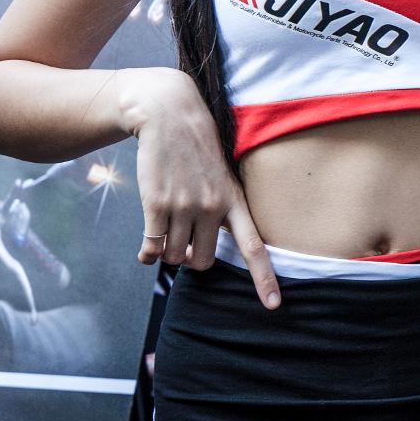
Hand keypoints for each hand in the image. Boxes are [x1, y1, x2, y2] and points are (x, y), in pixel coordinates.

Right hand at [116, 67, 280, 307]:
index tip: (274, 306)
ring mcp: (184, 206)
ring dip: (168, 254)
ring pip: (174, 257)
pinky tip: (145, 251)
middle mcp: (212, 207)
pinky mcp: (156, 205)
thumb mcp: (221, 175)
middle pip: (202, 262)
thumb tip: (204, 249)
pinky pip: (152, 248)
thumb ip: (221, 209)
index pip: (254, 247)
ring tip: (167, 234)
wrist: (169, 114)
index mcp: (234, 201)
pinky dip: (147, 254)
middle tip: (184, 244)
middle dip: (191, 260)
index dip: (264, 278)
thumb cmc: (197, 148)